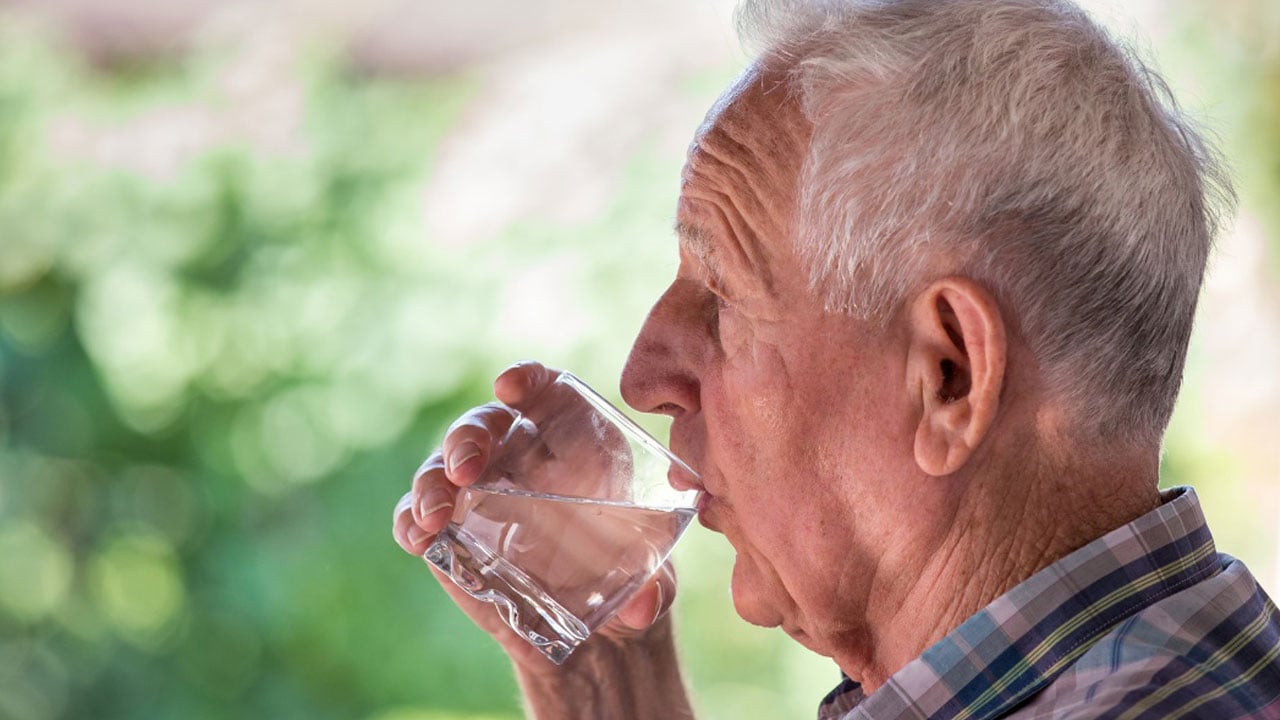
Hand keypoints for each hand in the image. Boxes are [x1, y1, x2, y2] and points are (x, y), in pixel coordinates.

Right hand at [391, 360, 679, 673]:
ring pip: (442, 466)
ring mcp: (480, 495)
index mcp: (576, 443)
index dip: (527, 378)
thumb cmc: (631, 583)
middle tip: (465, 469)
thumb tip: (643, 606)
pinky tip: (417, 536)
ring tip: (434, 514)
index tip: (511, 387)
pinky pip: (418, 515)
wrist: (595, 634)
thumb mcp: (655, 585)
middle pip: (485, 424)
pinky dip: (410, 521)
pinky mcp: (451, 535)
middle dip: (468, 437)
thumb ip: (654, 591)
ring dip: (432, 482)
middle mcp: (522, 458)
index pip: (546, 390)